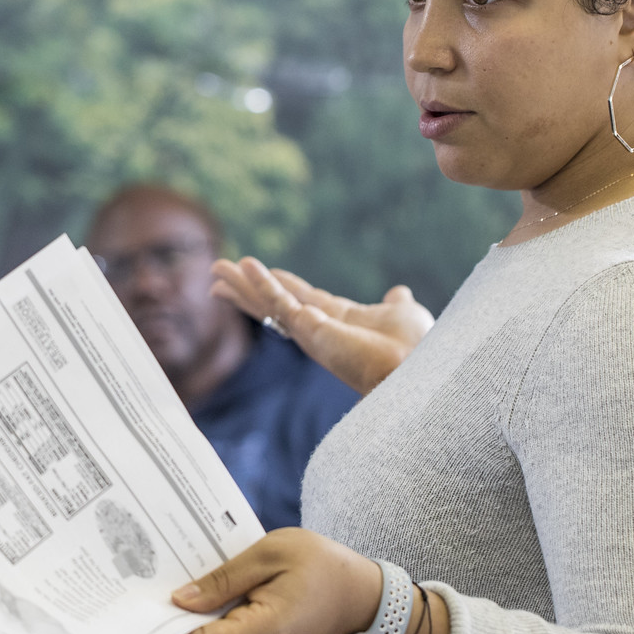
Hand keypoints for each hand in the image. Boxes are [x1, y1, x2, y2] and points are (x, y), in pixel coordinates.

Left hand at [172, 528, 384, 633]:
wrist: (361, 595)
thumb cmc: (321, 566)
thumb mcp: (271, 554)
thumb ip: (224, 578)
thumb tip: (180, 599)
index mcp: (263, 629)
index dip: (169, 625)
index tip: (148, 597)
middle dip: (178, 610)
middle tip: (160, 570)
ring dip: (198, 607)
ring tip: (190, 568)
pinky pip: (224, 632)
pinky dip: (214, 610)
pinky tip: (214, 582)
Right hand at [211, 258, 430, 394]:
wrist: (417, 368)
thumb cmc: (416, 348)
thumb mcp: (405, 314)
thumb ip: (395, 304)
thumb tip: (398, 292)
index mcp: (340, 322)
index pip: (304, 300)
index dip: (283, 286)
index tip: (267, 273)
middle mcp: (320, 327)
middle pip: (276, 302)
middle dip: (249, 289)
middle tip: (221, 273)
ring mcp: (311, 329)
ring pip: (268, 302)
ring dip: (242, 284)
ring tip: (216, 267)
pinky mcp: (310, 327)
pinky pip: (279, 301)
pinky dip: (259, 283)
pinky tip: (243, 265)